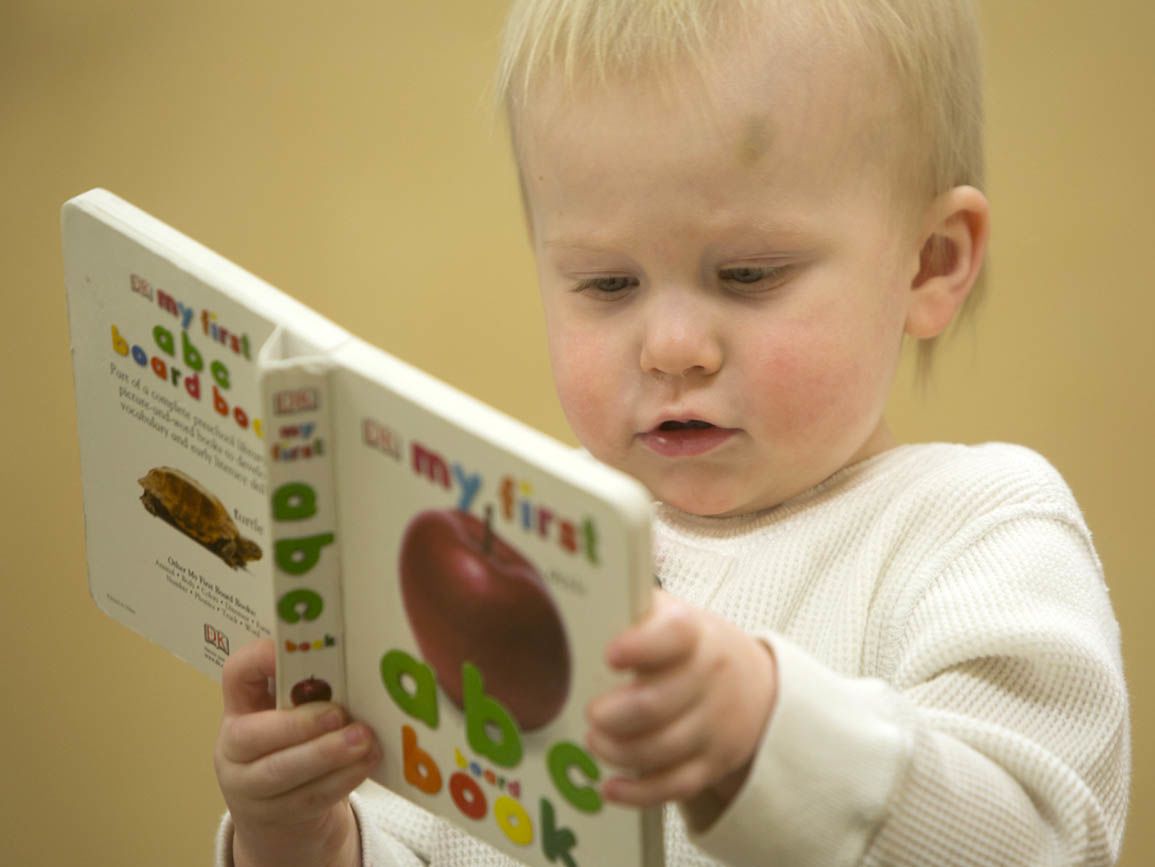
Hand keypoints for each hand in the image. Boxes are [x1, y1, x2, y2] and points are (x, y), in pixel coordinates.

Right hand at [213, 639, 381, 866]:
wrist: (278, 811)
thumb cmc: (293, 744)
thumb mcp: (290, 713)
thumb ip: (309, 692)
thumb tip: (354, 663)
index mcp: (238, 708)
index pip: (236, 674)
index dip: (260, 659)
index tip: (293, 652)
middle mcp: (233, 748)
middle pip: (254, 736)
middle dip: (301, 724)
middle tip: (340, 714)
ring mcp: (249, 788)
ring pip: (282, 772)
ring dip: (327, 755)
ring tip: (363, 740)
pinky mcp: (275, 817)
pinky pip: (309, 797)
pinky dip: (341, 780)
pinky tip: (364, 763)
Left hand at [585, 591, 776, 829]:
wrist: (755, 685)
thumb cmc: (690, 648)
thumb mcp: (667, 617)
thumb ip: (628, 613)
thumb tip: (574, 594)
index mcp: (692, 632)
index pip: (674, 634)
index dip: (641, 646)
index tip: (611, 655)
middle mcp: (708, 676)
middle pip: (657, 704)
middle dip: (614, 716)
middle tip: (592, 713)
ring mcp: (714, 724)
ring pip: (662, 749)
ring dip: (618, 751)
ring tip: (595, 742)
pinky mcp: (713, 763)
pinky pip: (675, 786)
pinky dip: (638, 792)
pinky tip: (610, 787)